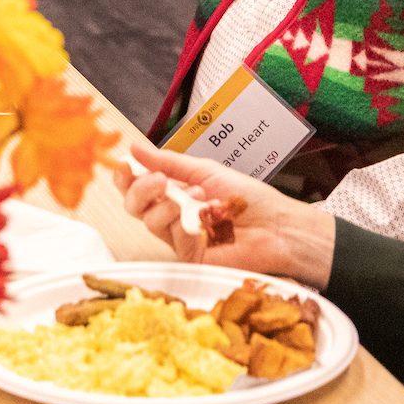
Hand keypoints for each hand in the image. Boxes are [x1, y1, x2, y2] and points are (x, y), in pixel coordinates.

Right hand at [112, 141, 336, 286]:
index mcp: (175, 192)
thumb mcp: (206, 171)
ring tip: (196, 197)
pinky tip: (206, 215)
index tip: (126, 165)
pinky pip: (172, 238)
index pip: (138, 186)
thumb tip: (135, 148)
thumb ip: (168, 162)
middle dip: (140, 190)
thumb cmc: (248, 198)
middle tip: (160, 181)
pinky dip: (185, 223)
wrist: (277, 226)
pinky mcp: (189, 256)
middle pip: (134, 206)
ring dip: (167, 204)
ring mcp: (180, 236)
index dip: (126, 177)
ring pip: (149, 221)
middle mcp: (172, 214)